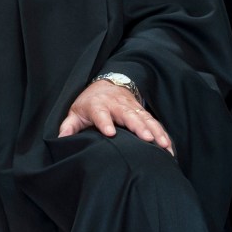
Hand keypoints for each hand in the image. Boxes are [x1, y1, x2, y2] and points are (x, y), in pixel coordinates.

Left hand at [57, 77, 172, 152]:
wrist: (107, 84)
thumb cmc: (90, 103)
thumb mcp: (75, 112)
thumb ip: (69, 126)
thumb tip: (61, 139)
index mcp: (98, 105)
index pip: (101, 114)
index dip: (105, 123)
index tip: (110, 133)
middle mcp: (118, 105)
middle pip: (129, 116)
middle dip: (139, 127)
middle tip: (148, 139)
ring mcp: (132, 108)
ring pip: (146, 119)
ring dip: (156, 132)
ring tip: (164, 146)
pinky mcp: (143, 112)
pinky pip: (155, 123)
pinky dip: (163, 134)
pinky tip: (170, 147)